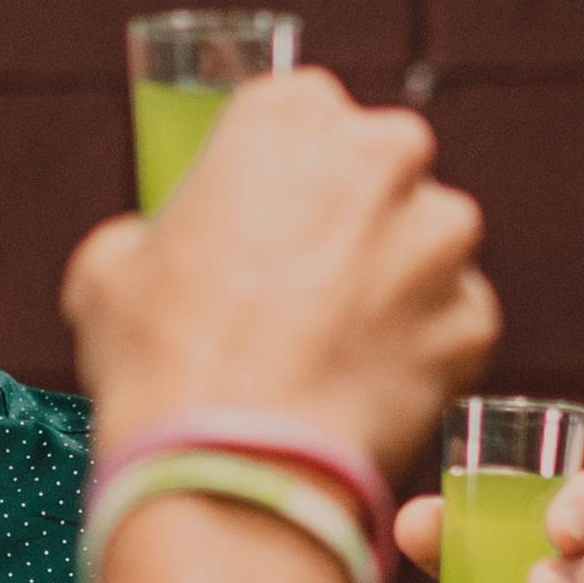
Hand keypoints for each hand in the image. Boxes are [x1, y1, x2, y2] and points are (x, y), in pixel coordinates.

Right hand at [63, 69, 496, 480]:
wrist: (228, 468)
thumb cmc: (161, 359)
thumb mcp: (109, 268)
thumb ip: (155, 234)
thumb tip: (166, 257)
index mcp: (291, 114)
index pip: (296, 118)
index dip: (273, 179)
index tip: (256, 224)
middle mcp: (384, 154)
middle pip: (377, 171)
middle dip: (348, 219)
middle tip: (295, 288)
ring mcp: (441, 237)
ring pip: (425, 246)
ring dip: (391, 284)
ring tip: (329, 349)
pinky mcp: (474, 318)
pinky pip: (450, 326)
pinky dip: (417, 354)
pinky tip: (360, 390)